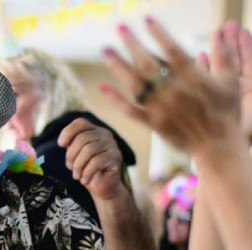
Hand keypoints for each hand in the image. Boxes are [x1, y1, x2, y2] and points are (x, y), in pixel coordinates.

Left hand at [58, 118, 124, 199]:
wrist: (104, 187)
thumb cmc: (87, 169)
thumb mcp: (76, 155)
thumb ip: (71, 145)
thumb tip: (63, 142)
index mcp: (94, 130)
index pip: (80, 123)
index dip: (67, 132)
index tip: (61, 145)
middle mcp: (105, 134)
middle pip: (82, 139)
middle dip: (71, 155)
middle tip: (70, 168)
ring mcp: (112, 145)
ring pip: (89, 150)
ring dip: (78, 166)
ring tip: (77, 176)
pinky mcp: (115, 157)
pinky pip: (96, 162)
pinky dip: (87, 173)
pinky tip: (85, 180)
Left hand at [100, 17, 243, 157]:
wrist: (218, 146)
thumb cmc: (226, 112)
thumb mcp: (230, 81)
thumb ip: (225, 55)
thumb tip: (221, 31)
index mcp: (192, 77)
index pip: (172, 49)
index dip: (158, 33)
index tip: (146, 20)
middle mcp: (174, 91)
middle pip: (148, 63)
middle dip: (132, 44)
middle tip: (120, 28)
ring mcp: (161, 107)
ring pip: (135, 84)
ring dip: (118, 66)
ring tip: (106, 50)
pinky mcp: (153, 123)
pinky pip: (130, 110)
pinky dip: (115, 99)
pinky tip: (103, 87)